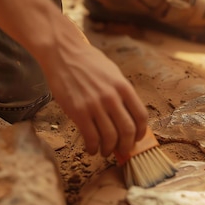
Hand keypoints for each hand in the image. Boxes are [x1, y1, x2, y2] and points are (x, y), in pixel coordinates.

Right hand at [40, 20, 147, 156]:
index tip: (137, 138)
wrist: (63, 53)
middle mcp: (112, 97)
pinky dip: (93, 148)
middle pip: (127, 131)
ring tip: (105, 151)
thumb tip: (128, 114)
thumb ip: (121, 92)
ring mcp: (95, 105)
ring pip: (109, 138)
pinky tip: (91, 149)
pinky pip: (91, 137)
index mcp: (123, 86)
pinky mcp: (78, 111)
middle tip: (123, 151)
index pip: (141, 116)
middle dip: (127, 146)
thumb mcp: (112, 72)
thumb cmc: (87, 62)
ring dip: (108, 149)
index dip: (141, 132)